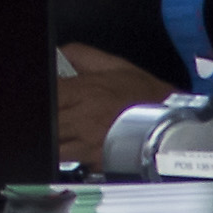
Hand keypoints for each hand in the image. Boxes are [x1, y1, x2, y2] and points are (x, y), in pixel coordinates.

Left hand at [52, 47, 172, 170]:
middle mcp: (81, 118)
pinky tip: (62, 148)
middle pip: (46, 120)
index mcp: (84, 91)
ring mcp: (86, 143)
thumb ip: (82, 54)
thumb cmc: (147, 96)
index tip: (42, 94)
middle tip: (48, 114)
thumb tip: (59, 51)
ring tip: (56, 131)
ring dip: (50, 137)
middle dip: (44, 117)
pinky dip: (60, 155)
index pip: (48, 92)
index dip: (41, 93)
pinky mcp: (93, 161)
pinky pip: (66, 161)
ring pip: (52, 143)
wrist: (170, 123)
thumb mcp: (115, 64)